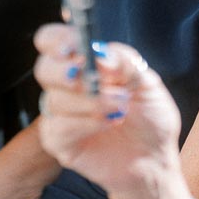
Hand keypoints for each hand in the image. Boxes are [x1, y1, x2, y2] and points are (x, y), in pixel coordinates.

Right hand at [32, 24, 182, 198]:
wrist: (154, 158)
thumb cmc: (150, 118)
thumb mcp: (147, 84)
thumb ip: (125, 62)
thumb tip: (99, 52)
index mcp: (83, 63)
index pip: (52, 41)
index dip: (57, 39)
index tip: (74, 46)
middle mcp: (66, 86)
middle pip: (44, 68)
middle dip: (67, 72)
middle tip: (95, 81)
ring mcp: (59, 114)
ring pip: (55, 100)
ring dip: (91, 102)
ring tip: (120, 109)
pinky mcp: (58, 141)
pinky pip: (58, 128)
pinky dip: (86, 124)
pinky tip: (108, 125)